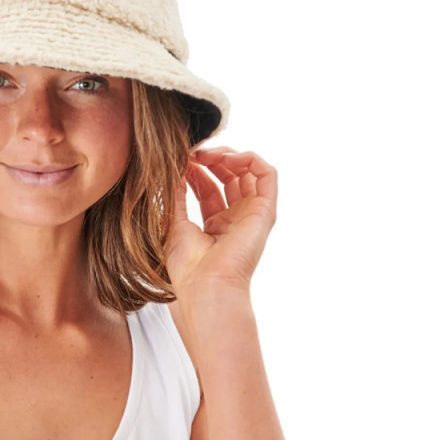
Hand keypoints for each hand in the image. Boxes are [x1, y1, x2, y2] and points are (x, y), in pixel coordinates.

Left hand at [165, 146, 277, 297]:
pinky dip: (249, 159)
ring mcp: (251, 215)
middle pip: (228, 177)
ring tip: (206, 154)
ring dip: (227, 155)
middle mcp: (236, 219)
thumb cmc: (187, 266)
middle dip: (210, 159)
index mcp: (215, 226)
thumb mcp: (174, 222)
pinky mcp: (265, 211)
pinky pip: (267, 175)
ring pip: (248, 172)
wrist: (206, 285)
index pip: (208, 188)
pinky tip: (228, 158)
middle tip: (192, 153)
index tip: (178, 160)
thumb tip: (172, 167)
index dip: (194, 170)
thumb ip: (175, 194)